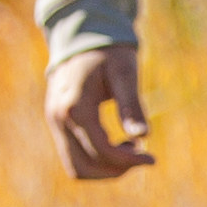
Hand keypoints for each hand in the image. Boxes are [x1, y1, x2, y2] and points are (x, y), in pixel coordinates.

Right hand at [46, 44, 152, 182]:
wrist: (83, 37)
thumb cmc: (109, 53)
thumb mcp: (125, 74)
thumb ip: (131, 105)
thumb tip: (144, 136)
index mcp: (75, 106)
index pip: (102, 150)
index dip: (129, 160)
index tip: (152, 158)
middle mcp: (59, 119)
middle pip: (83, 168)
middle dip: (115, 169)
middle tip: (140, 154)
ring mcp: (54, 123)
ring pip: (76, 167)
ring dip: (105, 168)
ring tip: (128, 147)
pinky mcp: (57, 124)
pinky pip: (73, 156)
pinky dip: (95, 159)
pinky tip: (116, 143)